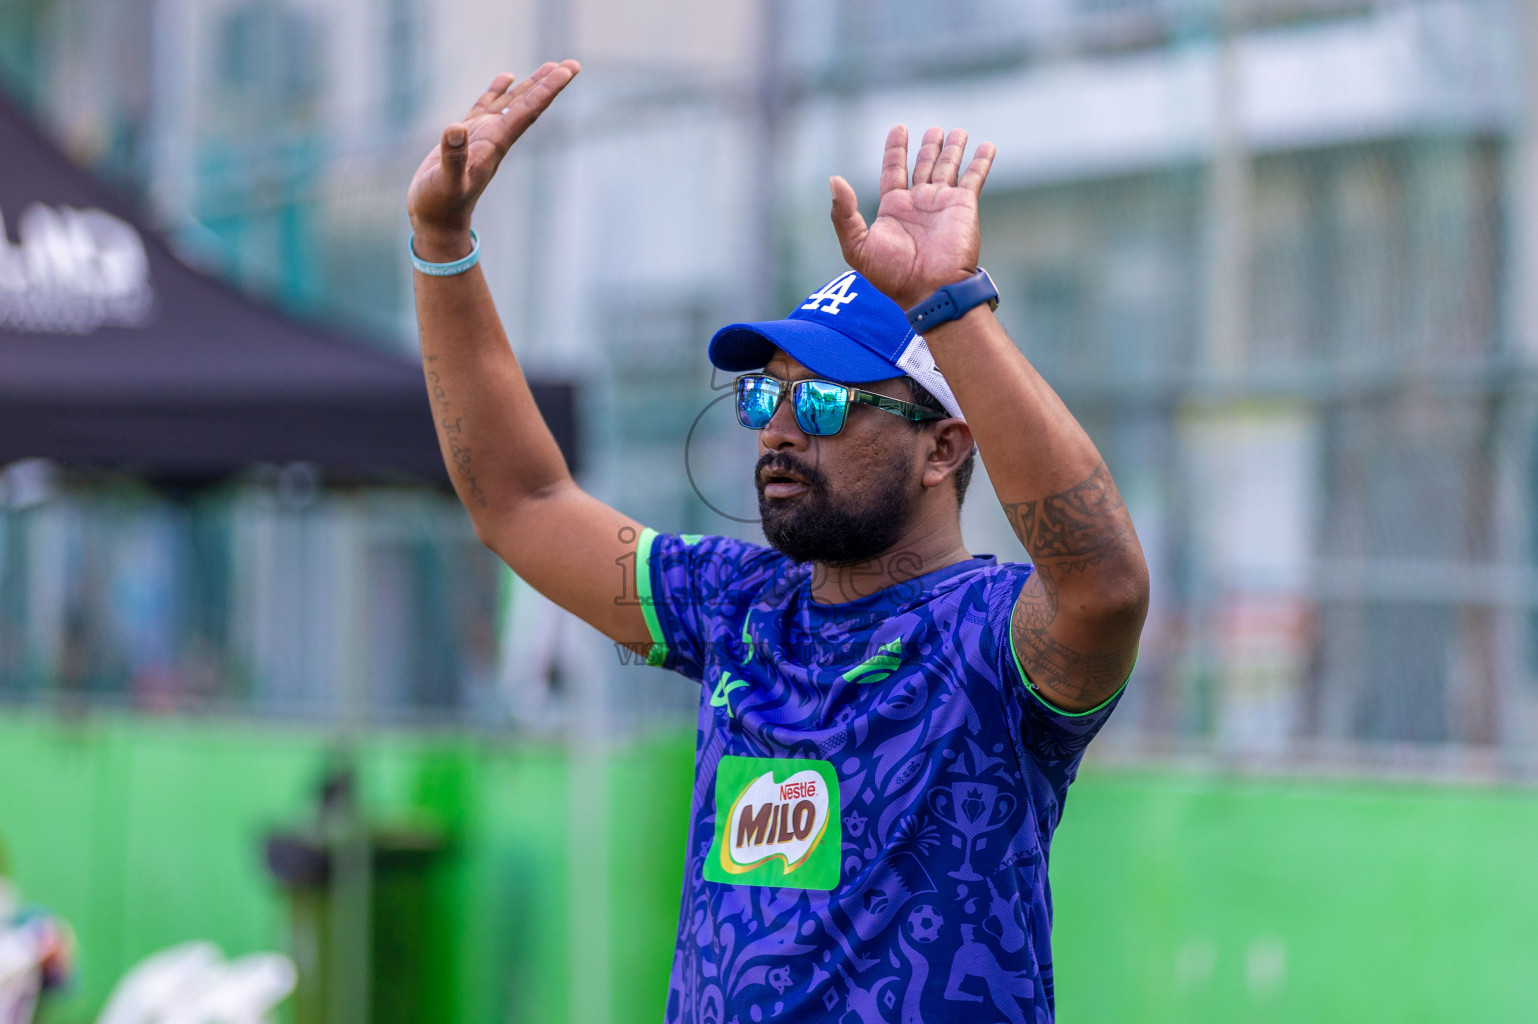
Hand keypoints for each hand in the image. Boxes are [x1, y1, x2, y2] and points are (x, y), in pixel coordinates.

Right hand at [407, 60, 580, 259]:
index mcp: (495, 145)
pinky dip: (497, 92)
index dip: (547, 90)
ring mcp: (482, 137)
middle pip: (528, 105)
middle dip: (549, 84)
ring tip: (550, 66)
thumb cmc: (440, 205)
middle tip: (572, 64)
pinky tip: (506, 77)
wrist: (436, 222)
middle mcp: (495, 139)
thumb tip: (455, 128)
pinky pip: (486, 107)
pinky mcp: (467, 139)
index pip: (526, 112)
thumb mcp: (445, 183)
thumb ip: (453, 158)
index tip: (567, 71)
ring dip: (531, 85)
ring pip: (512, 104)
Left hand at [829, 126, 995, 309]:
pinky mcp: (964, 205)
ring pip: (948, 167)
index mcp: (894, 208)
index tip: (899, 128)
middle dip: (929, 147)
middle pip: (923, 165)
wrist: (929, 290)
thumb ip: (843, 215)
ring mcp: (942, 203)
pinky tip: (987, 146)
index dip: (895, 149)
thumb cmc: (892, 275)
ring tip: (957, 132)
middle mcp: (919, 203)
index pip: (894, 170)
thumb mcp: (857, 247)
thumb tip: (834, 180)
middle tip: (934, 129)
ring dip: (953, 149)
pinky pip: (974, 178)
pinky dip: (981, 162)